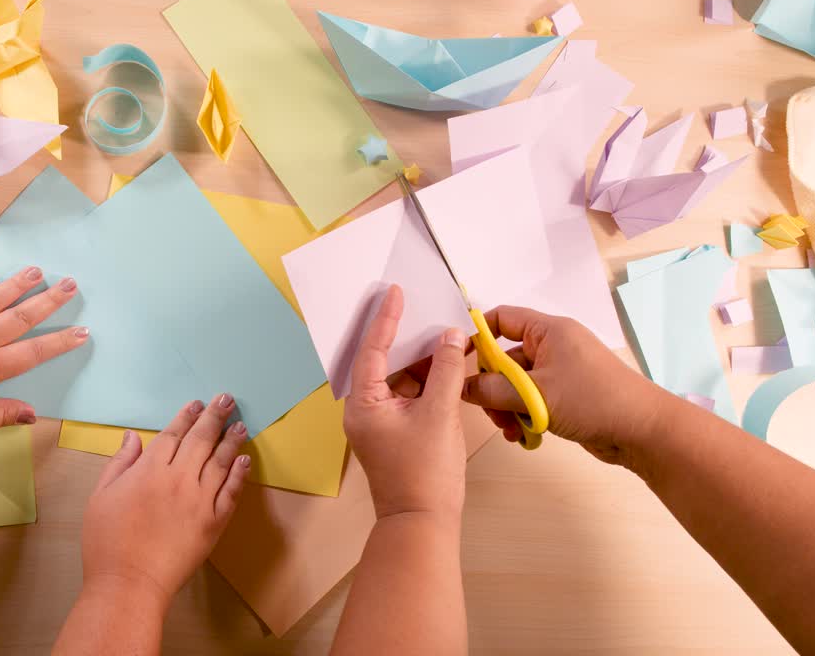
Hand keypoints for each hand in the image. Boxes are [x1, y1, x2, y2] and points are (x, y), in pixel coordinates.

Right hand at [79, 395, 249, 613]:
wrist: (129, 583)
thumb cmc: (107, 541)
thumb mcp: (101, 496)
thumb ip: (120, 463)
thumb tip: (134, 436)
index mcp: (149, 470)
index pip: (173, 434)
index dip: (186, 416)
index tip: (197, 403)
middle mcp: (179, 479)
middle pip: (201, 440)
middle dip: (214, 416)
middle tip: (227, 399)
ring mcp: (200, 500)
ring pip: (221, 462)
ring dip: (232, 440)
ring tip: (241, 424)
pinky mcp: (214, 523)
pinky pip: (231, 493)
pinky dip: (240, 475)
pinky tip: (245, 461)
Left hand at [344, 285, 467, 520]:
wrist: (423, 523)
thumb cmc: (425, 473)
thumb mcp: (439, 415)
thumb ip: (445, 371)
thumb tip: (451, 337)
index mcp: (363, 404)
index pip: (372, 350)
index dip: (385, 319)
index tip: (393, 292)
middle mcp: (365, 410)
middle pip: (383, 362)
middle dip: (406, 336)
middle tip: (422, 307)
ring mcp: (381, 422)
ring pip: (400, 378)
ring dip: (422, 359)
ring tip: (444, 333)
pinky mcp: (397, 432)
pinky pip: (410, 395)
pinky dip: (427, 380)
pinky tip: (448, 364)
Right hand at [460, 306, 669, 467]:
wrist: (643, 431)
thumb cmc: (592, 400)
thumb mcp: (534, 394)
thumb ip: (491, 389)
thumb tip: (459, 386)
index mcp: (548, 331)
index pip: (501, 319)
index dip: (476, 335)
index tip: (457, 359)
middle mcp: (554, 346)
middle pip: (505, 358)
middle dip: (492, 386)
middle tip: (488, 411)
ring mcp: (562, 372)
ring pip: (517, 384)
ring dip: (506, 406)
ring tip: (509, 429)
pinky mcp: (567, 396)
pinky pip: (534, 400)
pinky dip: (524, 415)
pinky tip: (523, 436)